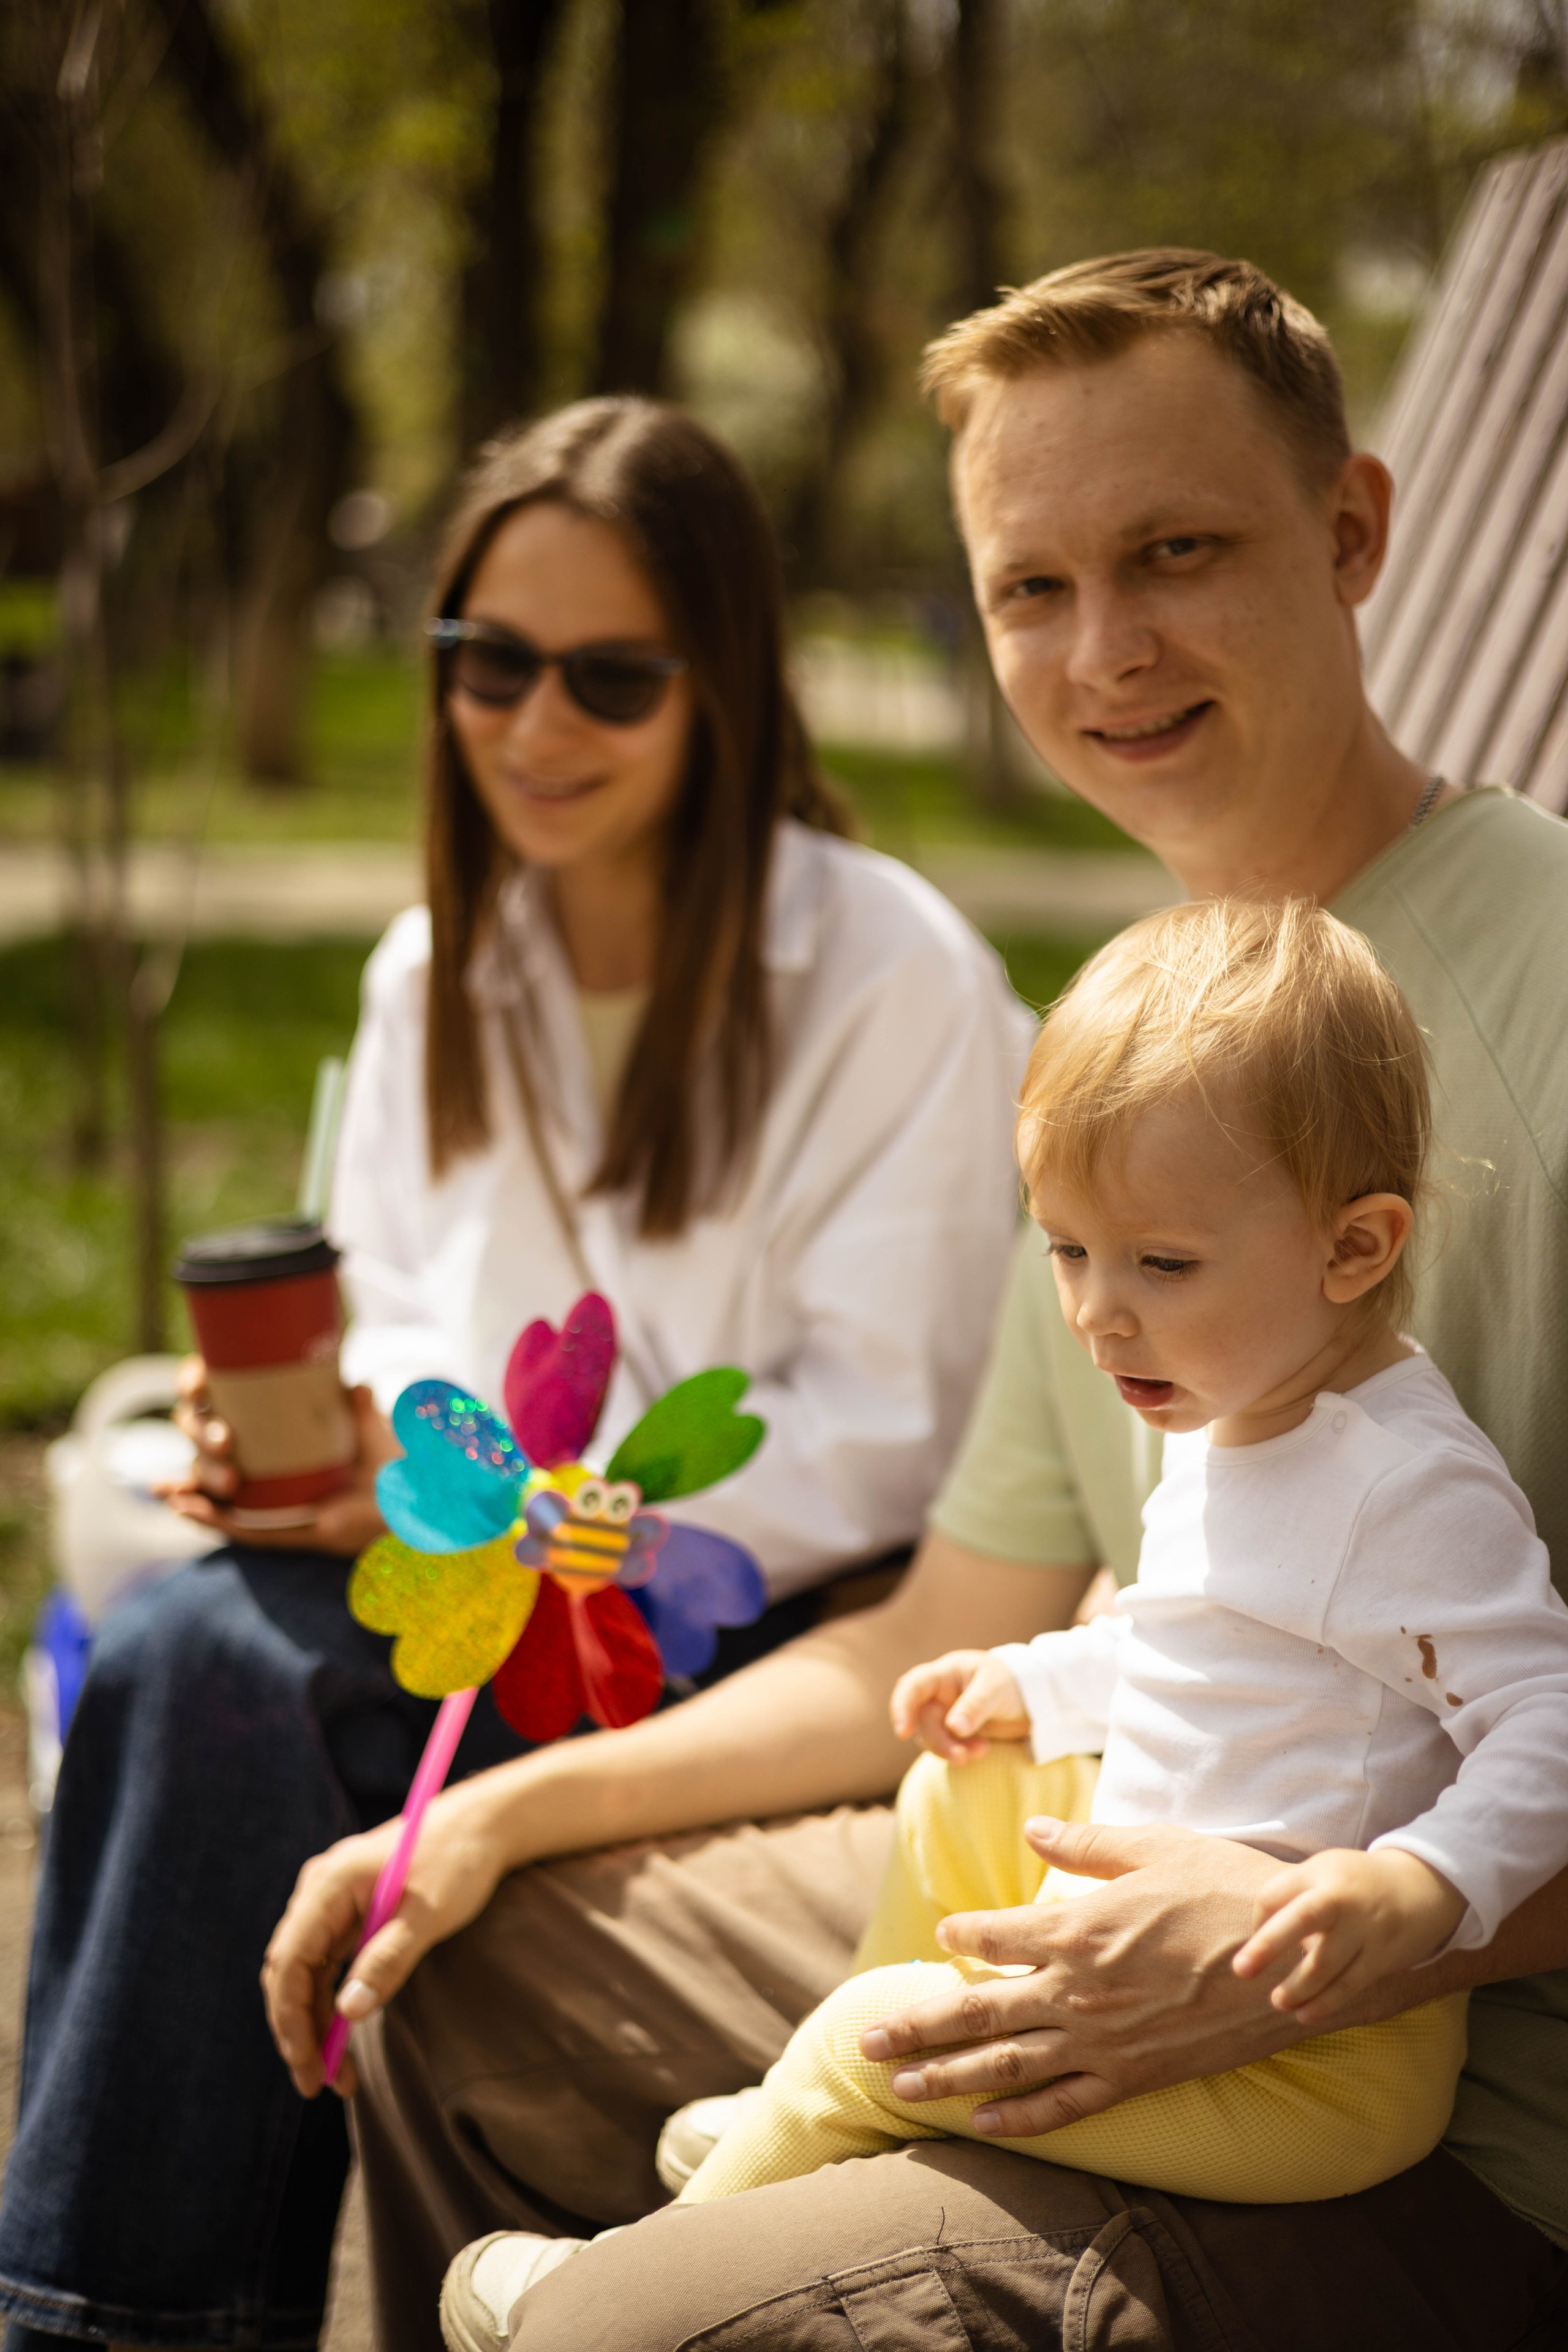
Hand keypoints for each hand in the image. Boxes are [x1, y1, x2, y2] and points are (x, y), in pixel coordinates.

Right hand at [162, 1356, 392, 1555]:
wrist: (412, 1507)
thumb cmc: (385, 1464)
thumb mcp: (370, 1430)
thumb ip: (361, 1409)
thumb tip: (358, 1387)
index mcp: (269, 1421)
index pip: (217, 1394)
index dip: (195, 1385)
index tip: (198, 1383)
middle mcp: (255, 1455)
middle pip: (203, 1436)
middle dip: (198, 1434)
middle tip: (225, 1440)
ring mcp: (259, 1492)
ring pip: (208, 1479)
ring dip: (197, 1475)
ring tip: (207, 1479)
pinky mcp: (272, 1527)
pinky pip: (233, 1524)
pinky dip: (205, 1516)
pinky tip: (179, 1504)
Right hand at [262, 1778, 508, 2097]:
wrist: (484, 1823)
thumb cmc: (458, 1860)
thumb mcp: (428, 1914)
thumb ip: (387, 1959)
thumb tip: (347, 2013)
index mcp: (329, 1883)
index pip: (289, 1960)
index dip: (291, 2018)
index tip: (307, 2064)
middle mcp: (320, 1890)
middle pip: (290, 1971)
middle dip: (299, 2031)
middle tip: (318, 2085)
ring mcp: (333, 1902)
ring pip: (307, 1974)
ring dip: (316, 2023)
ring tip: (338, 2075)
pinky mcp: (350, 1914)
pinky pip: (327, 1966)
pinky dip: (333, 2003)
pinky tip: (345, 2036)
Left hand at [859, 1817, 1305, 2137]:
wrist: (1294, 1961)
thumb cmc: (1226, 1891)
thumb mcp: (1155, 1846)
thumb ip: (1088, 1843)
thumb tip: (1033, 1827)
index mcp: (1079, 1928)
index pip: (995, 1935)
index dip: (961, 1936)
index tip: (940, 1935)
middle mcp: (1079, 1991)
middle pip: (978, 2013)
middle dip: (915, 2028)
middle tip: (865, 2041)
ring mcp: (1104, 2041)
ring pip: (1008, 2065)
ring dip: (947, 2077)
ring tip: (898, 2087)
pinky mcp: (1135, 2077)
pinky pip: (1065, 2104)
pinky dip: (1020, 2117)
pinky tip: (983, 2121)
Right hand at [889, 1649, 1030, 1760]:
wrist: (1033, 1700)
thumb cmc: (1012, 1683)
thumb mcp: (996, 1689)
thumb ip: (974, 1706)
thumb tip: (953, 1727)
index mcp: (945, 1673)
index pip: (912, 1687)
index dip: (902, 1707)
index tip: (903, 1733)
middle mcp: (940, 1693)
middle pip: (922, 1720)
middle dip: (938, 1741)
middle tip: (960, 1758)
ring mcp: (946, 1713)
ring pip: (932, 1737)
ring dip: (950, 1750)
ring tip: (981, 1752)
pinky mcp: (956, 1732)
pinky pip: (947, 1746)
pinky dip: (961, 1753)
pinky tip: (983, 1750)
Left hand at [1233, 1846, 1465, 2024]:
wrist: (1423, 1888)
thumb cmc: (1356, 1883)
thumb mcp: (1323, 1871)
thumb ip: (1292, 1896)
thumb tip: (1261, 1937)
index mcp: (1320, 1873)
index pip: (1275, 1894)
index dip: (1258, 1919)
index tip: (1255, 1938)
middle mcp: (1342, 1899)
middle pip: (1301, 1920)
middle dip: (1267, 1945)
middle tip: (1240, 1970)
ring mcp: (1364, 1930)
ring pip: (1326, 1964)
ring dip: (1298, 1987)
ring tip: (1277, 2001)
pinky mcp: (1381, 1958)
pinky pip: (1349, 1985)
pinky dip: (1326, 2003)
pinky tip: (1305, 2015)